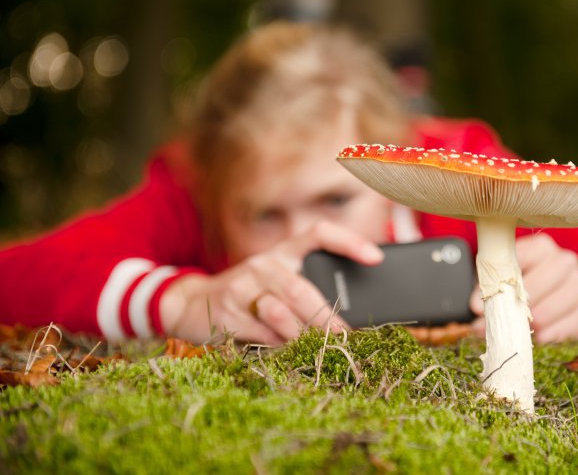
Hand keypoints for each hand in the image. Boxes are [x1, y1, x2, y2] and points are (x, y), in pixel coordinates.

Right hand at [160, 221, 383, 343]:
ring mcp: (243, 287)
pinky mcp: (228, 313)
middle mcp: (264, 264)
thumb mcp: (276, 281)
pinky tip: (291, 355)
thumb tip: (350, 317)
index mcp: (282, 252)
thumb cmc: (249, 295)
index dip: (349, 241)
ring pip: (282, 315)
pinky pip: (262, 335)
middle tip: (348, 338)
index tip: (376, 257)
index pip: (319, 234)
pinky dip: (281, 348)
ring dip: (304, 337)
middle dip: (328, 318)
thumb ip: (305, 290)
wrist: (191, 303)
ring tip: (321, 350)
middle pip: (302, 290)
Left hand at [470, 233, 577, 342]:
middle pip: (539, 282)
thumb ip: (495, 287)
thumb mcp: (513, 277)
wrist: (574, 297)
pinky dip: (553, 333)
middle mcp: (564, 261)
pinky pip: (571, 323)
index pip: (517, 258)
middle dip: (514, 306)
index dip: (495, 283)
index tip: (475, 305)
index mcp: (541, 247)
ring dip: (533, 321)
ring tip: (517, 331)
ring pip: (555, 304)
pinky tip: (539, 337)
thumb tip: (475, 309)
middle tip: (496, 322)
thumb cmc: (535, 284)